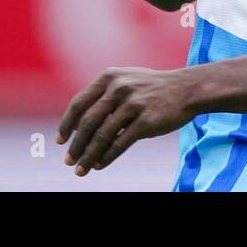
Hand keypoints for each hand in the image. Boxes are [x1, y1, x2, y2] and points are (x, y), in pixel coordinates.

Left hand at [57, 66, 197, 175]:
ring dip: (88, 156)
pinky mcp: (146, 121)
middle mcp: (118, 88)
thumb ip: (103, 95)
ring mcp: (132, 104)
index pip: (79, 103)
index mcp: (108, 77)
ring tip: (81, 169)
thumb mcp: (125, 80)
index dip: (66, 124)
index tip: (60, 140)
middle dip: (75, 145)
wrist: (186, 89)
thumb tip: (78, 124)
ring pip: (102, 136)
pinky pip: (120, 143)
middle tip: (68, 161)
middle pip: (88, 122)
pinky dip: (107, 157)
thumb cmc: (152, 88)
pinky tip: (99, 165)